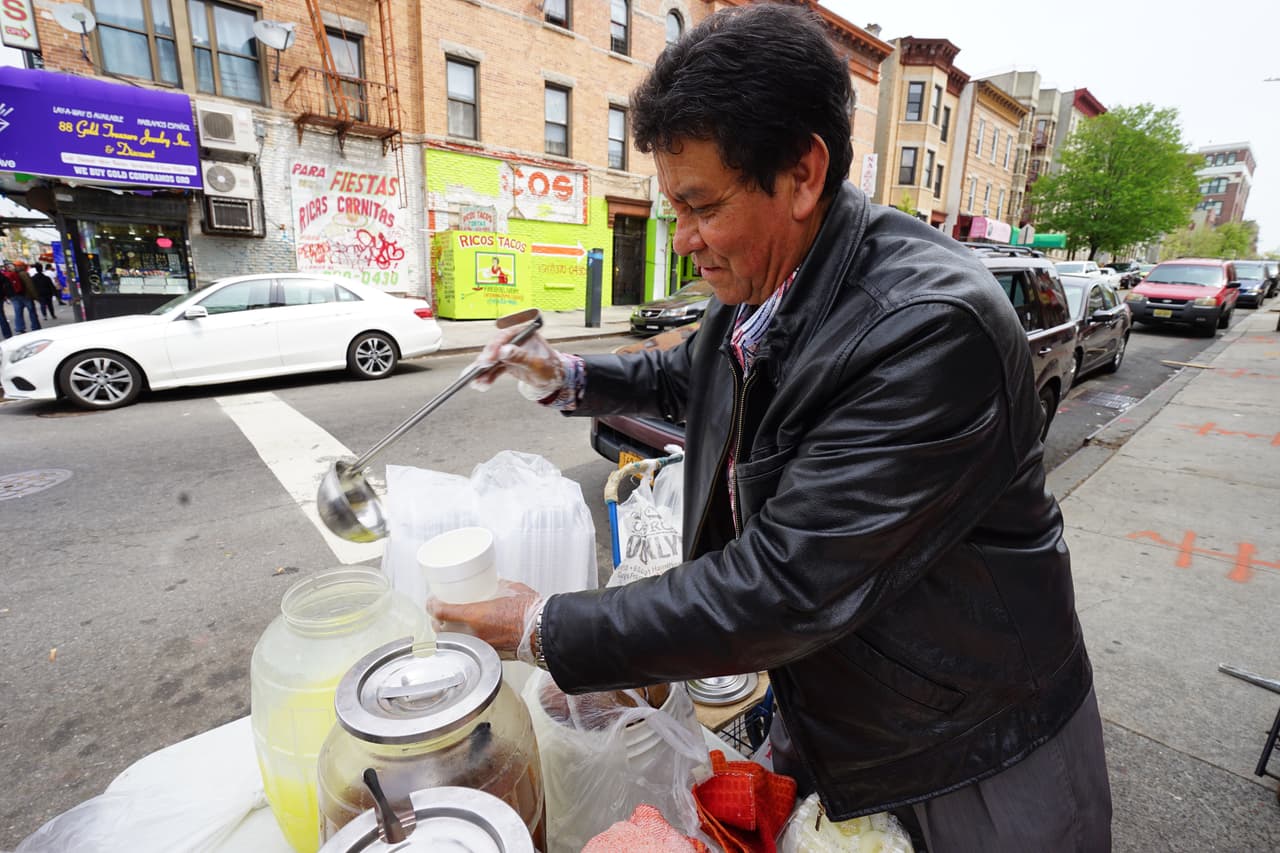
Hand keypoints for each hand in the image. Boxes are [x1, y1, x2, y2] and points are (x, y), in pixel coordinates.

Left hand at [428, 580, 542, 662]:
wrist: (544, 632)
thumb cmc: (531, 612)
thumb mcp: (512, 589)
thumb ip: (499, 585)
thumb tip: (494, 582)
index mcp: (475, 616)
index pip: (440, 611)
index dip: (431, 604)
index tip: (432, 599)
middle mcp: (474, 634)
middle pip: (441, 629)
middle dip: (436, 619)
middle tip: (440, 609)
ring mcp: (481, 645)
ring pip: (454, 640)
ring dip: (448, 631)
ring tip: (451, 622)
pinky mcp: (489, 653)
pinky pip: (469, 646)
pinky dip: (464, 640)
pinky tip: (469, 634)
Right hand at [467, 324, 563, 395]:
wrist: (552, 379)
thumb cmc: (549, 369)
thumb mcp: (536, 365)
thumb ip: (520, 357)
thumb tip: (503, 351)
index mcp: (524, 333)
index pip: (506, 336)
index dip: (495, 346)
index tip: (489, 358)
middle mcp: (514, 340)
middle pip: (495, 347)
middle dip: (485, 360)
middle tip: (478, 369)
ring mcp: (509, 351)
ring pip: (492, 360)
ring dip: (483, 371)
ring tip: (476, 383)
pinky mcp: (505, 362)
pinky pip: (494, 369)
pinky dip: (487, 377)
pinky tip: (480, 385)